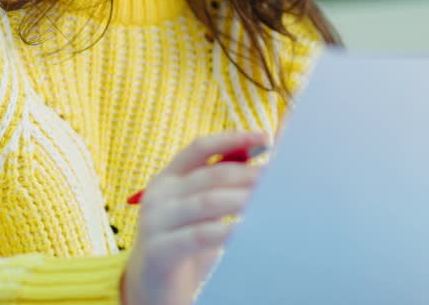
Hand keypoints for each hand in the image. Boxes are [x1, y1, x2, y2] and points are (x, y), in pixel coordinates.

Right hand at [120, 131, 266, 304]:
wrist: (151, 290)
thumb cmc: (185, 246)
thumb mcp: (201, 211)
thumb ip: (221, 186)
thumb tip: (261, 161)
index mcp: (168, 178)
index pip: (199, 148)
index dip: (232, 139)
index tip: (265, 137)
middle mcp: (158, 195)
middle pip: (209, 175)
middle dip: (248, 174)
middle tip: (277, 178)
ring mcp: (154, 222)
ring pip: (206, 202)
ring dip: (242, 199)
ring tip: (269, 201)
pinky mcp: (158, 250)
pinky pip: (198, 236)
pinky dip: (226, 231)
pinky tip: (246, 231)